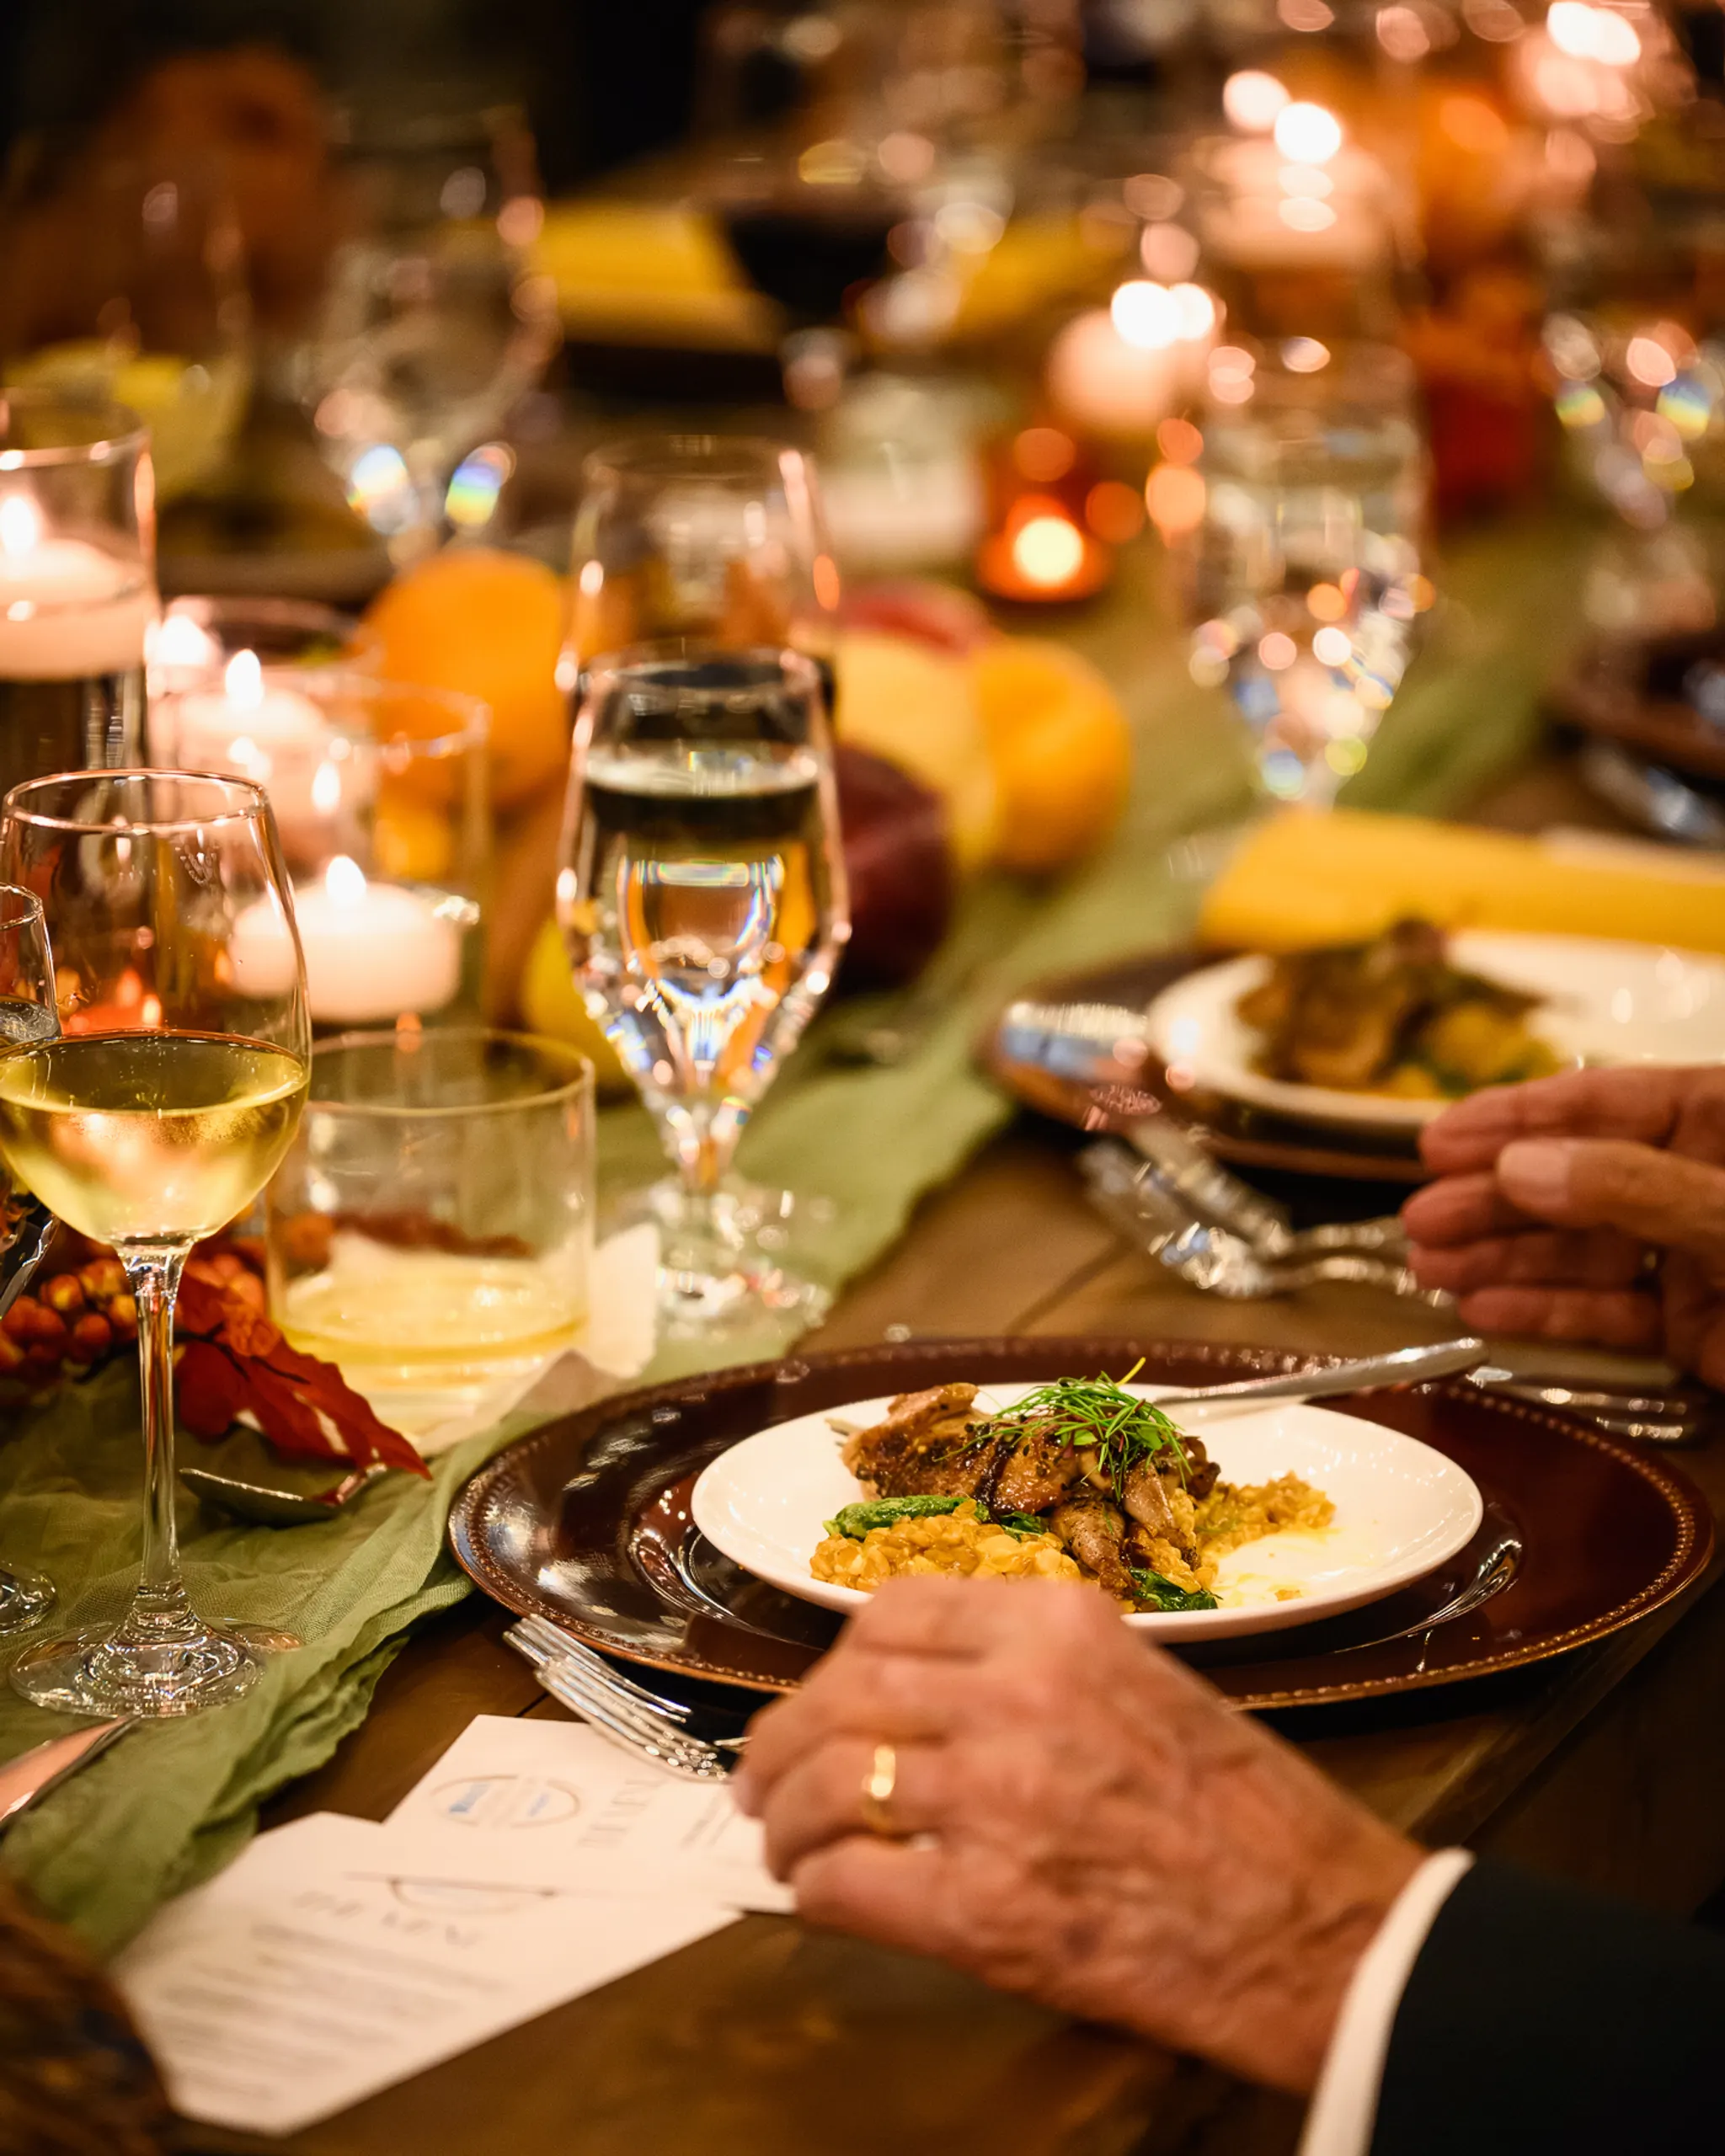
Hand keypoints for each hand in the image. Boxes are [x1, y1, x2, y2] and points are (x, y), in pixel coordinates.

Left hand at [733, 1577, 1420, 2093]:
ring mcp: (995, 1801)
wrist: (1323, 1928)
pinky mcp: (987, 1911)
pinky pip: (850, 1885)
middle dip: (783, 1737)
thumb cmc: (1245, 1812)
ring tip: (782, 1844)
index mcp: (1058, 1627)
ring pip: (826, 1783)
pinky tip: (822, 1897)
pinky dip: (818, 1890)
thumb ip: (1029, 1671)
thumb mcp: (1141, 1682)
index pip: (891, 1614)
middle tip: (760, 1776)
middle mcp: (1016, 1696)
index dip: (834, 1662)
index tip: (819, 1695)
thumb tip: (915, 1698)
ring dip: (786, 1818)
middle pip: (842, 1694)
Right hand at [1402, 1066, 1724, 1384]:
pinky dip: (1546, 1313)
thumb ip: (1632, 1187)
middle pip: (1578, 1180)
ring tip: (1428, 1271)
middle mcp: (1697, 1181)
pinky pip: (1609, 1314)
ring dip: (1501, 1259)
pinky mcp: (1692, 1328)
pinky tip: (1483, 1312)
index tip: (1437, 1141)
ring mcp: (1696, 1256)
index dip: (1515, 1119)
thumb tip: (1516, 1167)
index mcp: (1723, 1124)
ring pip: (1582, 1250)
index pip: (1605, 1102)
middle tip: (1420, 1220)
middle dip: (1492, 1199)